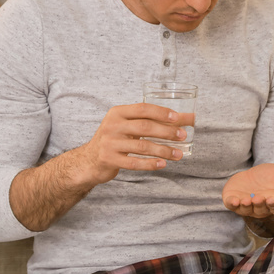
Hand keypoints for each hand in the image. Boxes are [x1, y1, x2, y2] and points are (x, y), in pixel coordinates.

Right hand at [78, 103, 195, 184]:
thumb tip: (183, 119)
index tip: (178, 118)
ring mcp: (110, 143)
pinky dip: (150, 164)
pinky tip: (162, 164)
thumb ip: (148, 121)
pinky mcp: (109, 159)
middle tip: (183, 135)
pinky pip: (134, 163)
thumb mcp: (125, 125)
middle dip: (167, 131)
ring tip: (178, 154)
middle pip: (144, 127)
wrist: (90, 159)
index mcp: (117, 112)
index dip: (161, 112)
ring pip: (142, 147)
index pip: (142, 109)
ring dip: (163, 150)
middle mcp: (112, 126)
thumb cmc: (115, 139)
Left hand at [222, 163, 273, 222]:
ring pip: (246, 210)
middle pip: (260, 209)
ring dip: (245, 206)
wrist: (255, 177)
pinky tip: (233, 201)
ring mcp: (247, 206)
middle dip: (258, 205)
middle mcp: (260, 207)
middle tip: (257, 198)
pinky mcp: (234, 201)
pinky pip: (232, 206)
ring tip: (245, 200)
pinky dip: (232, 204)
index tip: (272, 199)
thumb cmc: (273, 178)